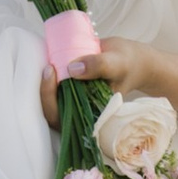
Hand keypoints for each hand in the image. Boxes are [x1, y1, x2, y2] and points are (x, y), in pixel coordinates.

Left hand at [39, 34, 160, 128]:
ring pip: (52, 101)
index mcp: (92, 115)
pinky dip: (50, 78)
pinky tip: (50, 62)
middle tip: (48, 67)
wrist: (133, 61)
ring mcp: (76, 101)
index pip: (63, 117)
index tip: (51, 71)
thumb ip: (99, 65)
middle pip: (52, 111)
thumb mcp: (117, 62)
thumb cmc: (128, 64)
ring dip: (45, 85)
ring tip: (49, 64)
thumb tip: (72, 68)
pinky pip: (56, 89)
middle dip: (44, 92)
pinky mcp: (73, 89)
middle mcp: (81, 111)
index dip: (50, 98)